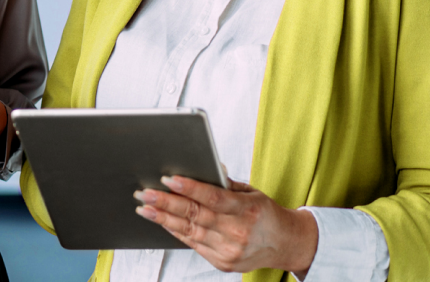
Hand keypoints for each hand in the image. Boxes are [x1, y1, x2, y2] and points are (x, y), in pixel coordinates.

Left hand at [134, 176, 318, 276]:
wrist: (285, 245)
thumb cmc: (265, 213)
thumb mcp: (251, 192)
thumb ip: (225, 183)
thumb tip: (202, 168)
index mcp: (246, 209)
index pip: (213, 198)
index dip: (189, 188)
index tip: (168, 179)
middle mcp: (237, 232)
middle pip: (196, 215)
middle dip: (167, 203)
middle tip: (145, 193)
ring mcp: (229, 251)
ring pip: (190, 232)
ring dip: (164, 218)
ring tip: (145, 207)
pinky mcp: (222, 262)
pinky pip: (193, 244)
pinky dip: (176, 231)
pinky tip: (162, 221)